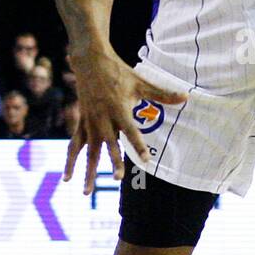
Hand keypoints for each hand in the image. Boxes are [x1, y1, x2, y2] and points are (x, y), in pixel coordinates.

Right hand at [62, 48, 186, 193]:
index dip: (138, 145)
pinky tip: (68, 178)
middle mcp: (103, 119)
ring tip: (86, 193)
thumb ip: (162, 93)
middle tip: (118, 178)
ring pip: (88, 151)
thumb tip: (185, 97)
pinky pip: (75, 146)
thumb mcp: (141, 81)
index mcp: (119, 108)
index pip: (131, 130)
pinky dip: (71, 161)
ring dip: (88, 171)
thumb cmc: (118, 72)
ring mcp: (90, 123)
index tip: (146, 159)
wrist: (90, 61)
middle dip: (113, 161)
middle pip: (108, 144)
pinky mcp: (82, 123)